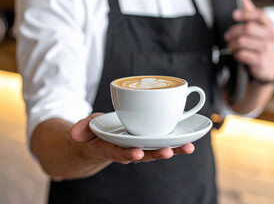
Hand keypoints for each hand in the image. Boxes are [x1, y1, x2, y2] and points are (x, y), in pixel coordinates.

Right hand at [70, 113, 194, 164]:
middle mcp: (129, 149)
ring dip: (173, 148)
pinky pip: (162, 140)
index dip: (127, 154)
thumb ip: (82, 129)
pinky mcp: (149, 139)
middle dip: (157, 153)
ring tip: (188, 147)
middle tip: (169, 151)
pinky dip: (175, 140)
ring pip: (157, 148)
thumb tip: (74, 133)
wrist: (103, 139)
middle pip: (144, 154)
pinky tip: (189, 139)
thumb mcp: (85, 129)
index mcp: (112, 148)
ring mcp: (141, 144)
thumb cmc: (96, 132)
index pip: (119, 153)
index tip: (136, 153)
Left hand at [224, 0, 273, 81]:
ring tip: (230, 45)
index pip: (260, 15)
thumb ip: (251, 14)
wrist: (268, 65)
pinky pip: (242, 54)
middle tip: (227, 36)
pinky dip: (236, 54)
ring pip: (242, 41)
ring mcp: (266, 48)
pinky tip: (236, 54)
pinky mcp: (260, 60)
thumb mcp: (259, 28)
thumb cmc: (260, 44)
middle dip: (233, 31)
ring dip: (232, 44)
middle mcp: (270, 36)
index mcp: (269, 26)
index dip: (246, 13)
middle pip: (247, 28)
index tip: (234, 15)